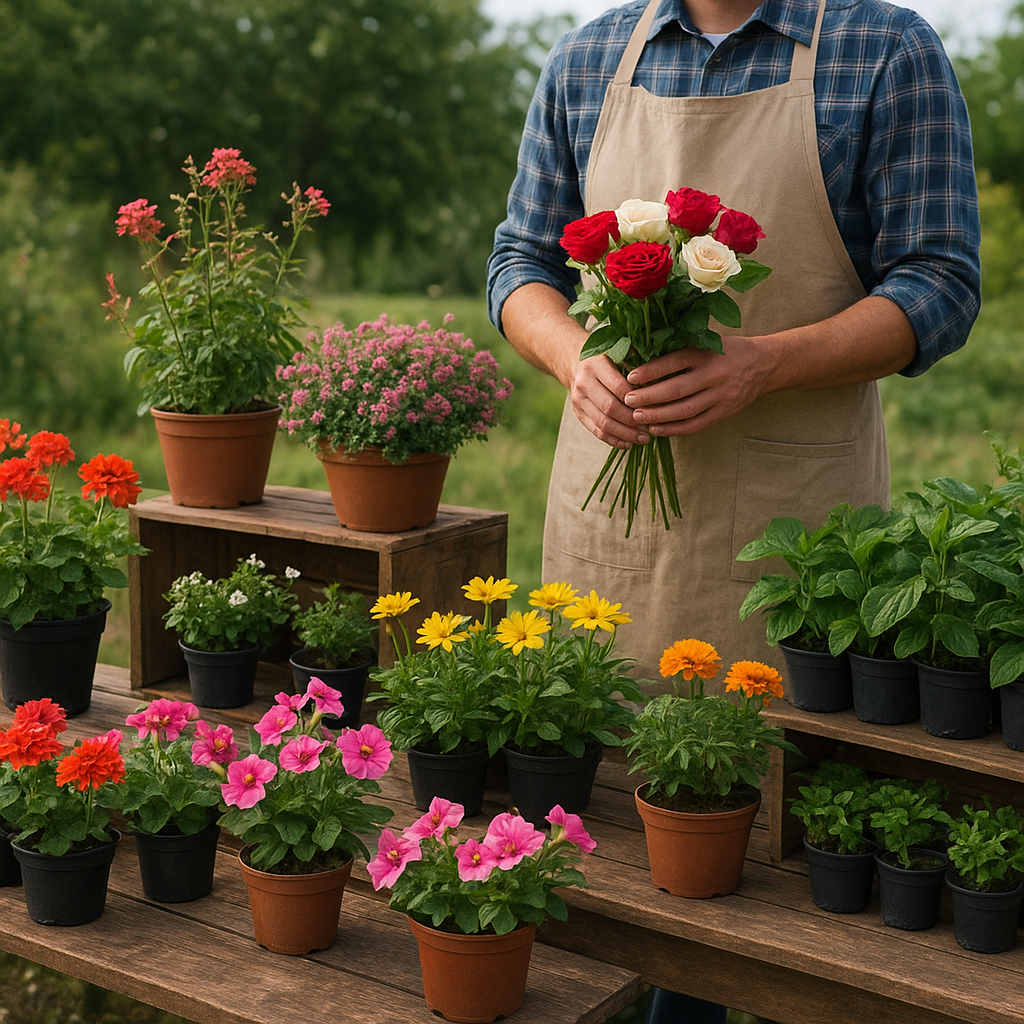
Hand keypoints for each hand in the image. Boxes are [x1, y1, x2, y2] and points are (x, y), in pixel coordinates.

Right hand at [569, 353, 651, 448]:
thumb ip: (635, 364)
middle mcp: (583, 383)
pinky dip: (614, 440)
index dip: (636, 400)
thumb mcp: (618, 352)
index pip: (618, 387)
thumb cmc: (606, 357)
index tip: (653, 407)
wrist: (575, 362)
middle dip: (632, 421)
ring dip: (625, 434)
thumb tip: (658, 383)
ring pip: (603, 423)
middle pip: (610, 408)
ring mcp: (578, 400)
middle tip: (650, 429)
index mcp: (595, 365)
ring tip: (643, 439)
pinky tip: (629, 444)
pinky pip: (596, 431)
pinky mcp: (578, 413)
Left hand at [623, 336, 774, 435]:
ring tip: (637, 417)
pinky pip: (696, 424)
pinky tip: (656, 429)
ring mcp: (722, 396)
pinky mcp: (724, 412)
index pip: (676, 361)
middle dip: (650, 396)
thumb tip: (642, 358)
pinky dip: (674, 429)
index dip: (652, 370)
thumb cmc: (727, 351)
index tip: (630, 376)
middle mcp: (716, 374)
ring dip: (659, 415)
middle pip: (678, 389)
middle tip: (628, 400)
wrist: (765, 364)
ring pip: (685, 409)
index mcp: (708, 353)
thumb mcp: (707, 343)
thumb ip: (681, 351)